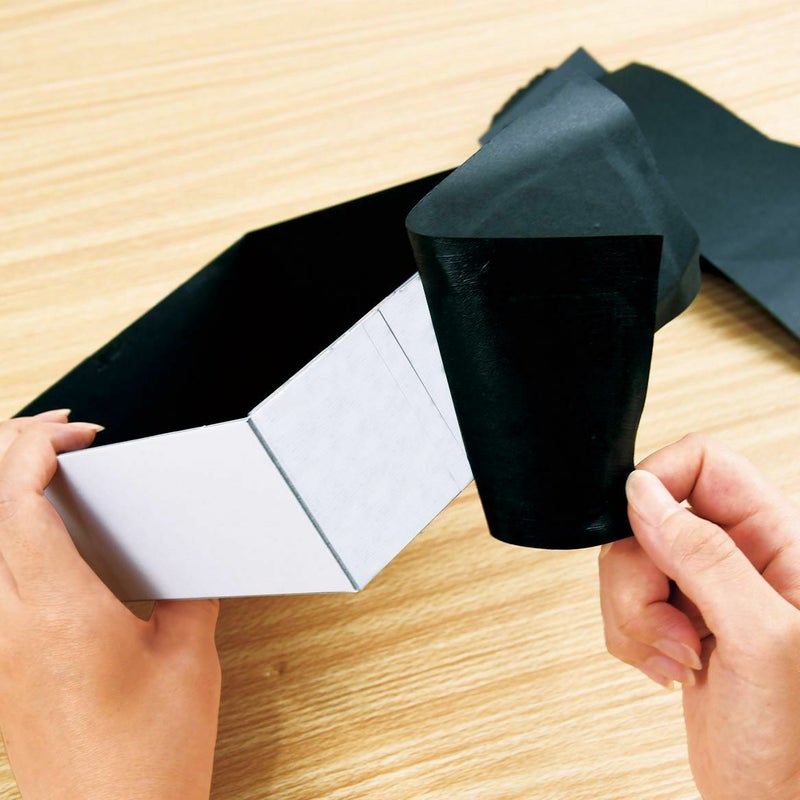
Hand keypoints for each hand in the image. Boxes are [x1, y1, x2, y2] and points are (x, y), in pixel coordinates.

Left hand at [0, 411, 220, 799]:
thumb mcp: (189, 658)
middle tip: (62, 432)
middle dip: (13, 450)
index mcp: (60, 613)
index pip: (15, 503)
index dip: (35, 449)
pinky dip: (13, 532)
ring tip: (53, 468)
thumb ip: (185, 595)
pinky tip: (52, 533)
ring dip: (9, 492)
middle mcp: (12, 625)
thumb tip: (186, 564)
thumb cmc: (147, 759)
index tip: (76, 432)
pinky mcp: (3, 664)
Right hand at [599, 433, 799, 799]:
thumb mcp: (761, 640)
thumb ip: (704, 556)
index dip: (660, 484)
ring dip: (634, 614)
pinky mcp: (677, 621)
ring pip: (629, 562)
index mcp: (779, 541)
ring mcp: (705, 591)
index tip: (641, 530)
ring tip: (678, 654)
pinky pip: (624, 602)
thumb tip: (644, 495)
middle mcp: (740, 558)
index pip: (703, 464)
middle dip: (641, 576)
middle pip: (650, 518)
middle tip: (672, 623)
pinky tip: (670, 665)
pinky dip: (631, 636)